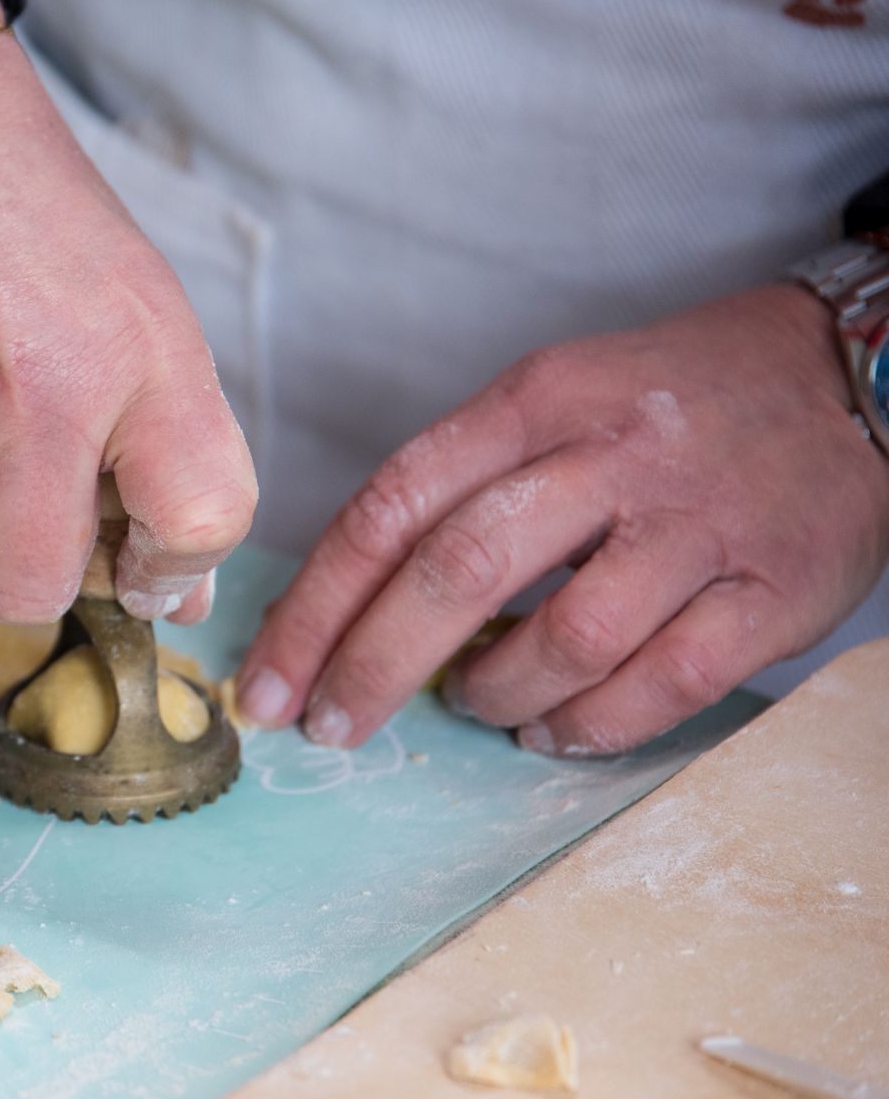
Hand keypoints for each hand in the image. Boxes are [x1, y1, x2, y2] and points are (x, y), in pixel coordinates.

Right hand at [0, 0, 255, 625]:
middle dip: (25, 569)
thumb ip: (162, 445)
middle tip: (21, 498)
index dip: (171, 570)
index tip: (139, 565)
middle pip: (29, 586)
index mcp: (137, 355)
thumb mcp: (131, 301)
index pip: (199, 520)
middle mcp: (35, 388)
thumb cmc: (17, 203)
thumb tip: (174, 594)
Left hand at [233, 283, 888, 755]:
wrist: (845, 370)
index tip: (267, 678)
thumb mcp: (550, 400)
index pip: (391, 506)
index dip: (316, 604)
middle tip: (330, 726)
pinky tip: (554, 728)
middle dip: (372, 666)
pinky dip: (590, 724)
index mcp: (534, 401)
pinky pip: (663, 684)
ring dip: (495, 692)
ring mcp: (695, 524)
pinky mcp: (771, 589)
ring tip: (475, 703)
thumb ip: (458, 487)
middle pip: (457, 572)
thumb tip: (352, 604)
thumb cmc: (665, 402)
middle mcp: (609, 454)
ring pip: (563, 639)